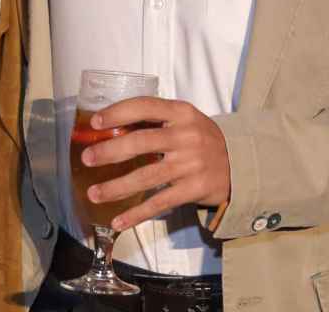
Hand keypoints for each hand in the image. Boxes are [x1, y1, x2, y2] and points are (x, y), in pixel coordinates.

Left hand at [82, 97, 230, 231]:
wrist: (240, 163)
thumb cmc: (203, 139)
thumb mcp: (186, 120)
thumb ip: (156, 121)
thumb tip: (112, 127)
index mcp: (182, 113)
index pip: (145, 106)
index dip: (118, 112)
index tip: (96, 122)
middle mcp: (186, 136)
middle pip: (141, 142)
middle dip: (109, 152)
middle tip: (87, 159)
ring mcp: (190, 164)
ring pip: (146, 176)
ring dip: (116, 187)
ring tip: (94, 194)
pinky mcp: (193, 189)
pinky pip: (159, 203)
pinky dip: (137, 214)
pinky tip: (119, 221)